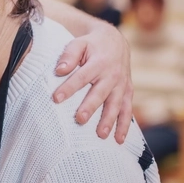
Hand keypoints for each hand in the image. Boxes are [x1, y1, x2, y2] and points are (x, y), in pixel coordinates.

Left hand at [53, 21, 132, 143]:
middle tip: (80, 120)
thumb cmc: (91, 45)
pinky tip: (119, 140)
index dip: (69, 88)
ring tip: (100, 135)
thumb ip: (69, 55)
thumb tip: (59, 70)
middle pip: (100, 93)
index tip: (56, 98)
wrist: (115, 42)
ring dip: (109, 120)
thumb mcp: (79, 43)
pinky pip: (127, 110)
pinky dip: (124, 125)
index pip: (81, 77)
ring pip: (116, 105)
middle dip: (90, 107)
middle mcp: (112, 75)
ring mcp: (121, 85)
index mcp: (98, 63)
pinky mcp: (127, 92)